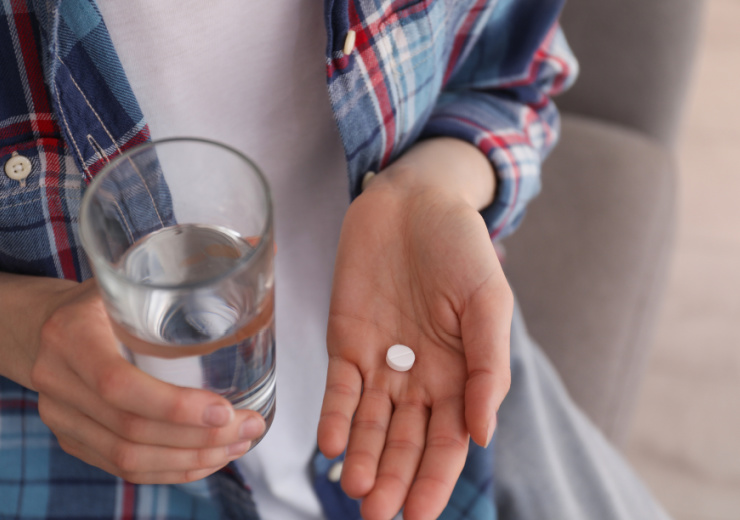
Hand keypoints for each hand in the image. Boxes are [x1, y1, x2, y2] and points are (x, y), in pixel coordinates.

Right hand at [31, 280, 265, 483]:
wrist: (35, 325)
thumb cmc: (98, 297)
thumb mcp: (130, 273)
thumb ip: (191, 263)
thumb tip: (262, 245)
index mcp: (72, 334)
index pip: (119, 384)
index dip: (174, 406)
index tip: (226, 410)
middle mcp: (58, 381)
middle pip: (131, 430)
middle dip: (199, 438)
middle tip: (249, 428)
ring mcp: (60, 417)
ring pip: (128, 459)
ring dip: (191, 459)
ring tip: (238, 445)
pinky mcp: (70, 439)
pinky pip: (122, 469)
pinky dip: (170, 471)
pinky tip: (207, 460)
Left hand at [318, 141, 512, 519]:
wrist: (412, 202)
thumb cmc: (460, 248)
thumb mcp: (489, 303)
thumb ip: (487, 368)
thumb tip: (482, 435)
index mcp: (460, 375)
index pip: (448, 441)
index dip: (433, 479)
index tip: (417, 515)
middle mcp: (419, 378)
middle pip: (404, 441)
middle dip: (392, 478)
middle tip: (376, 515)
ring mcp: (380, 362)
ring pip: (368, 422)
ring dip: (360, 457)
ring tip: (353, 489)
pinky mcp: (345, 341)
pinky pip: (339, 387)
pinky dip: (335, 415)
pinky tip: (330, 443)